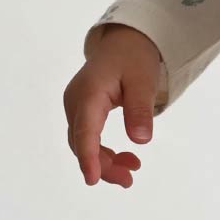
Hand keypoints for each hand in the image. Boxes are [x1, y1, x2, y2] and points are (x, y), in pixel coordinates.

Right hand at [63, 24, 162, 187]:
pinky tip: (124, 158)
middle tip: (129, 179)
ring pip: (84, 143)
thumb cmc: (134, 57)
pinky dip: (103, 150)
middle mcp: (75, 102)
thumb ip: (140, 109)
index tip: (93, 179)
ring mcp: (76, 107)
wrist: (124, 40)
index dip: (88, 157)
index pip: (85, 130)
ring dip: (104, 161)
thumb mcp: (143, 80)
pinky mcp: (82, 111)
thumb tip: (141, 140)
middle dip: (103, 165)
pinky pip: (88, 136)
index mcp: (89, 93)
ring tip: (132, 171)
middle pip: (82, 142)